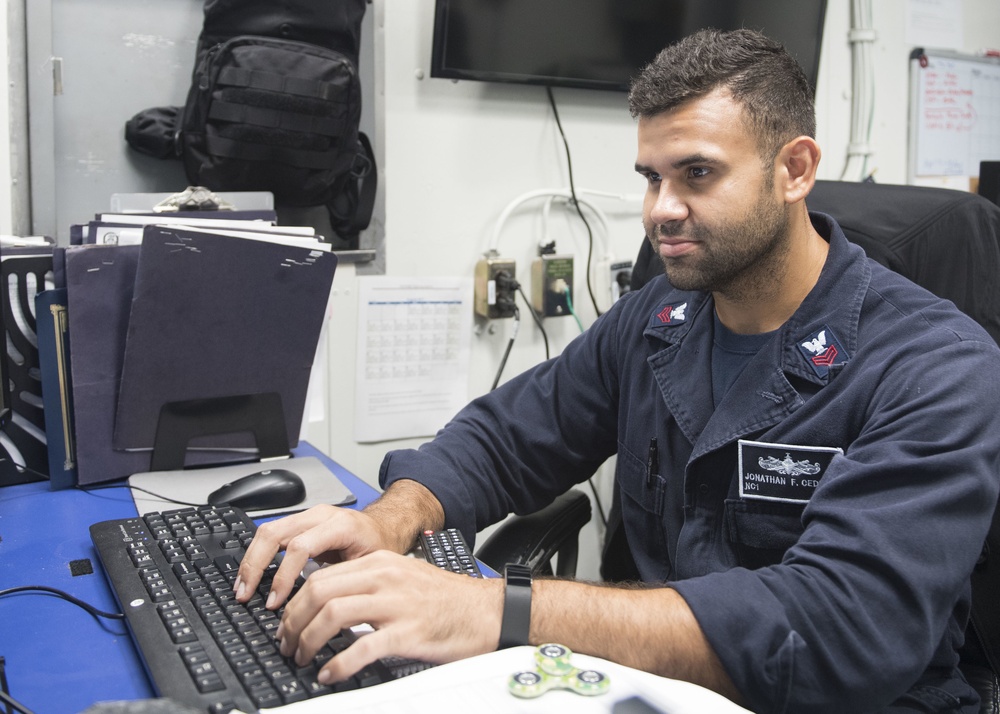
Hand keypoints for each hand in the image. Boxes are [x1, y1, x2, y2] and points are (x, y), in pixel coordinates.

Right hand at [235, 504, 387, 608]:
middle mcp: (320, 516)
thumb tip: (318, 613)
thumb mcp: (370, 568)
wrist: (385, 527)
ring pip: (268, 531)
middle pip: (276, 533)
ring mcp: (308, 516)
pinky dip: (257, 555)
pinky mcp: (300, 522)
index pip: (301, 547)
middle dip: (256, 566)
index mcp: (340, 526)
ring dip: (250, 561)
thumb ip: (344, 584)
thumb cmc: (380, 548)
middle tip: (246, 594)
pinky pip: (272, 534)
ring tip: (243, 587)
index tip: (275, 602)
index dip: (283, 576)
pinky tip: (251, 575)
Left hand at [275, 550, 503, 683]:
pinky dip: (338, 663)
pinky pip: (362, 647)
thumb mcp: (404, 578)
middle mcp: (385, 578)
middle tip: (287, 643)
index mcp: (380, 563)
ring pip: (333, 614)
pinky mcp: (408, 632)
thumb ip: (369, 586)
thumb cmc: (448, 601)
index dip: (295, 603)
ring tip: (302, 658)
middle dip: (293, 621)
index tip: (286, 623)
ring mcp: (396, 604)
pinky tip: (329, 673)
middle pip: (319, 592)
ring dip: (308, 640)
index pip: (321, 576)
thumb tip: (330, 605)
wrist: (487, 611)